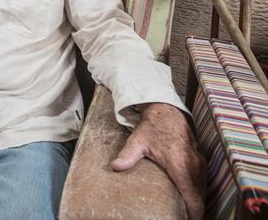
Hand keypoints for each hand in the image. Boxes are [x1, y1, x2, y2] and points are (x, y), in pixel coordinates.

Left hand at [111, 103, 205, 219]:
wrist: (165, 110)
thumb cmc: (152, 126)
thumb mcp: (137, 141)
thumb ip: (128, 155)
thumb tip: (115, 167)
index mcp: (180, 164)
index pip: (194, 197)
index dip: (194, 214)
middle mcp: (194, 165)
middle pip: (201, 197)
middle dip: (195, 211)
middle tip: (184, 218)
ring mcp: (199, 162)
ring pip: (204, 189)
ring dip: (198, 202)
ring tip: (187, 213)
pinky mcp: (200, 159)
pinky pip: (203, 181)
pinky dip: (199, 192)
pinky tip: (191, 199)